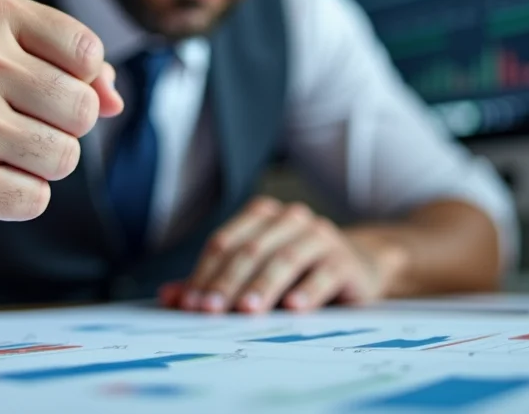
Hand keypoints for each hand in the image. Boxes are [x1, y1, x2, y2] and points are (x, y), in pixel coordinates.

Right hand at [0, 0, 123, 238]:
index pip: (87, 54)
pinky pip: (36, 197)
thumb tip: (113, 102)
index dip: (77, 81)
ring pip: (65, 156)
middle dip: (63, 128)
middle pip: (82, 108)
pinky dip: (19, 198)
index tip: (35, 84)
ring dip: (42, 165)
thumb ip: (82, 69)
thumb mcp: (21, 56)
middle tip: (16, 124)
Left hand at [159, 197, 403, 313]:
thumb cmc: (297, 272)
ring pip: (284, 259)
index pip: (224, 243)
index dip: (204, 273)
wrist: (358, 267)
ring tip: (247, 311)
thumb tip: (170, 297)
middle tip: (211, 311)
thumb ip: (214, 282)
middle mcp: (289, 219)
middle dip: (227, 282)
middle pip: (250, 250)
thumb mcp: (254, 275)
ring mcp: (319, 236)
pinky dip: (306, 291)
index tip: (190, 304)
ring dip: (263, 286)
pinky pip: (323, 274)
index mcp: (262, 215)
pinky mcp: (344, 260)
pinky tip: (293, 309)